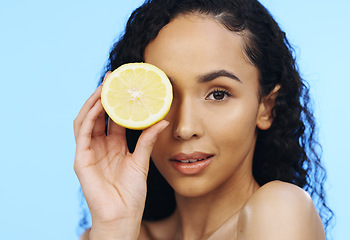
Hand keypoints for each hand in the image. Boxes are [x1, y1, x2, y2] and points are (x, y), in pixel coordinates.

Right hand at [73, 73, 168, 238]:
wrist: (123, 215)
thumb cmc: (132, 193)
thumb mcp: (142, 160)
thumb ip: (148, 140)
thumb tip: (163, 120)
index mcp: (113, 146)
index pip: (112, 118)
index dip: (117, 101)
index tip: (124, 84)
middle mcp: (99, 146)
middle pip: (98, 115)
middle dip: (103, 95)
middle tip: (112, 77)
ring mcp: (88, 152)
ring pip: (86, 120)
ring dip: (93, 102)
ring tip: (104, 87)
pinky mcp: (81, 160)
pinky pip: (82, 134)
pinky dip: (89, 118)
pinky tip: (98, 106)